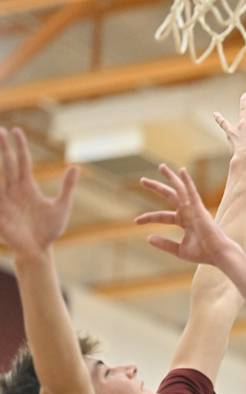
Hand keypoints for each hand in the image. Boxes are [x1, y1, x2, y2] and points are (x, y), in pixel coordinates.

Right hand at [0, 128, 78, 257]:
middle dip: (4, 148)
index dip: (19, 146)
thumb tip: (75, 167)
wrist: (39, 250)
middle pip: (8, 165)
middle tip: (0, 129)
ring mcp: (4, 201)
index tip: (16, 130)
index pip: (22, 162)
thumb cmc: (49, 228)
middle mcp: (13, 190)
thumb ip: (67, 187)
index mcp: (27, 186)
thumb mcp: (61, 206)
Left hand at [136, 164, 234, 265]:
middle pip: (169, 196)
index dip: (148, 217)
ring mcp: (194, 209)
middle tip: (142, 180)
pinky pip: (191, 192)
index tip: (136, 221)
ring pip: (180, 189)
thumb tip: (148, 238)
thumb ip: (165, 244)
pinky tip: (182, 170)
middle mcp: (188, 212)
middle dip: (156, 187)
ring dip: (171, 177)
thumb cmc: (202, 253)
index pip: (162, 216)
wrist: (217, 254)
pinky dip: (187, 181)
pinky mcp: (199, 208)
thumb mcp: (179, 250)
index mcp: (184, 221)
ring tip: (161, 167)